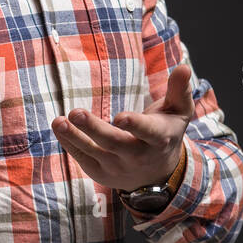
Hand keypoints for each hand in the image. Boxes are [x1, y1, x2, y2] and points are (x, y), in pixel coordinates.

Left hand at [51, 62, 194, 189]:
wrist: (157, 174)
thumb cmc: (166, 132)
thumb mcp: (179, 112)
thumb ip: (179, 89)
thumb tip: (184, 67)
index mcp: (159, 139)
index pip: (148, 133)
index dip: (135, 125)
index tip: (120, 117)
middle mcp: (137, 156)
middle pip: (114, 143)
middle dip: (94, 129)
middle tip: (75, 113)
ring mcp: (118, 167)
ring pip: (94, 152)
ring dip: (75, 137)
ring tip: (59, 121)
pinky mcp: (101, 173)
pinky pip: (83, 158)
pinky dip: (70, 144)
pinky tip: (59, 127)